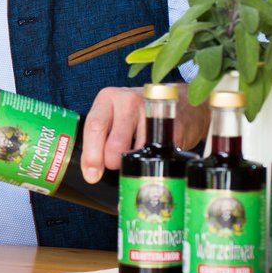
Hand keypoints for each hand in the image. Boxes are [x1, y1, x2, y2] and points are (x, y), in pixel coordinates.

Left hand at [80, 85, 209, 182]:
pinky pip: (157, 154)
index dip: (91, 155)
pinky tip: (151, 156)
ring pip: (136, 151)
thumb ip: (99, 138)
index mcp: (109, 97)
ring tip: (134, 158)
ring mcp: (153, 112)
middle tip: (115, 165)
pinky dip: (152, 161)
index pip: (94, 126)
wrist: (180, 103)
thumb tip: (91, 171)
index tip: (91, 174)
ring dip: (133, 163)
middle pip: (115, 142)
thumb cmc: (138, 112)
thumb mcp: (114, 115)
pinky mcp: (172, 127)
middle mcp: (130, 101)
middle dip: (112, 162)